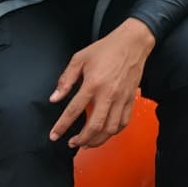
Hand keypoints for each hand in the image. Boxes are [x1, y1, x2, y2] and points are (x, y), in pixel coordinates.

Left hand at [49, 17, 155, 148]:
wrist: (132, 43)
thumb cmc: (106, 49)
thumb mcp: (80, 58)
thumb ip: (66, 79)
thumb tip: (55, 98)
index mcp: (93, 83)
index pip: (74, 110)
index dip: (62, 126)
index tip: (54, 135)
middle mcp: (108, 94)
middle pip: (94, 126)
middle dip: (82, 139)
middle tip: (72, 143)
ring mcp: (121, 98)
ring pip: (110, 129)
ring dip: (97, 140)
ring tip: (87, 143)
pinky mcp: (131, 99)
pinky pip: (123, 122)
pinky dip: (113, 132)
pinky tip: (105, 133)